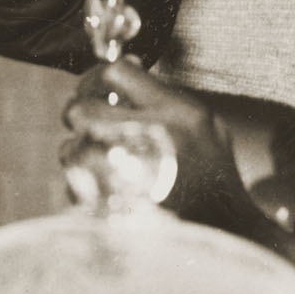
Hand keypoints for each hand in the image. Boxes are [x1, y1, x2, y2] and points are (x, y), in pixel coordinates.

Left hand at [63, 60, 263, 234]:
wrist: (223, 230)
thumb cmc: (213, 174)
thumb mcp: (207, 124)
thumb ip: (166, 94)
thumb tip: (126, 64)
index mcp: (176, 114)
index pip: (116, 73)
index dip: (103, 78)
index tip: (104, 89)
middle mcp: (148, 140)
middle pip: (80, 108)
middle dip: (82, 112)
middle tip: (91, 120)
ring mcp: (122, 178)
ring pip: (71, 148)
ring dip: (82, 152)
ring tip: (106, 161)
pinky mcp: (107, 209)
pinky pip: (74, 185)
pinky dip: (85, 185)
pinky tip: (109, 188)